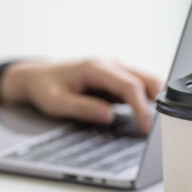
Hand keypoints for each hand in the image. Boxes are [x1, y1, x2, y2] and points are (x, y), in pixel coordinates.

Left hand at [0, 59, 163, 133]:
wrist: (35, 78)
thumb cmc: (43, 89)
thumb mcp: (56, 103)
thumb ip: (82, 108)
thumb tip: (108, 116)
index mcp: (96, 68)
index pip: (129, 86)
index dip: (140, 107)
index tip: (145, 126)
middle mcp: (109, 65)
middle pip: (145, 79)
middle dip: (156, 101)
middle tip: (156, 126)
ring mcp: (114, 70)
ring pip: (145, 81)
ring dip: (152, 100)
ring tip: (151, 124)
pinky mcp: (114, 79)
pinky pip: (136, 87)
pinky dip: (144, 100)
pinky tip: (142, 117)